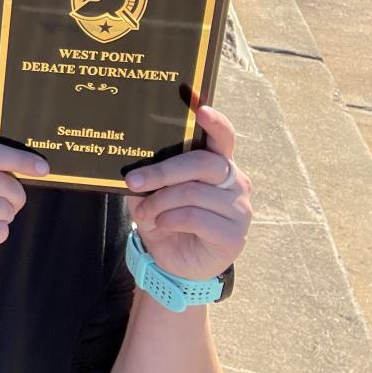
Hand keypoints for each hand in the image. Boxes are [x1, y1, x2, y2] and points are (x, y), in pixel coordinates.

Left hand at [123, 106, 251, 280]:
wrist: (175, 263)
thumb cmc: (166, 219)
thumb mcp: (152, 192)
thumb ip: (151, 174)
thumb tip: (132, 160)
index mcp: (218, 165)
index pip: (223, 137)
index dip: (215, 122)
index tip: (199, 109)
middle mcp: (235, 182)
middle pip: (202, 163)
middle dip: (162, 171)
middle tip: (132, 181)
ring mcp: (239, 209)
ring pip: (192, 192)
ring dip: (159, 202)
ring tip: (144, 213)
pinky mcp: (234, 235)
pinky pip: (194, 217)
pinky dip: (169, 219)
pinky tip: (161, 225)